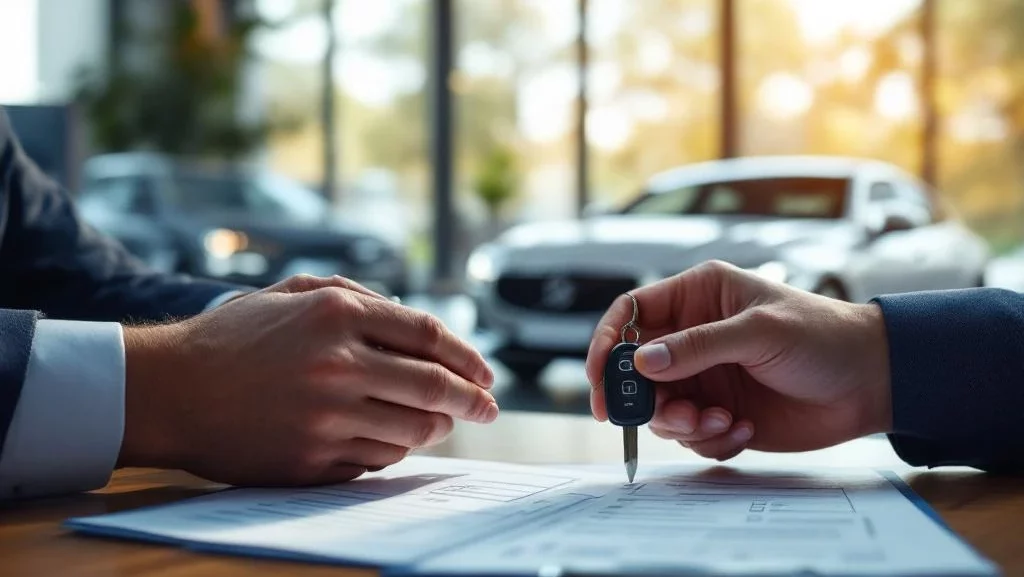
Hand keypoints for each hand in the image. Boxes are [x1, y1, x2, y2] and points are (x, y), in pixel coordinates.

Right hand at [119, 275, 496, 485]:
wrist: (170, 390)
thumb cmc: (234, 337)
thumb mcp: (293, 292)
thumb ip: (357, 296)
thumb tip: (415, 324)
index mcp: (337, 314)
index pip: (430, 336)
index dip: (468, 356)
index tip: (486, 373)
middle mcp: (338, 365)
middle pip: (434, 387)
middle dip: (473, 400)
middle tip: (490, 408)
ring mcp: (325, 417)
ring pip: (413, 430)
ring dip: (439, 428)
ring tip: (444, 424)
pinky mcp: (311, 459)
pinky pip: (377, 460)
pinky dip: (396, 450)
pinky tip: (395, 440)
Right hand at [586, 261, 891, 460]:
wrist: (872, 383)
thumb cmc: (823, 337)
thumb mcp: (759, 331)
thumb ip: (697, 346)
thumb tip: (641, 362)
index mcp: (698, 297)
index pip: (631, 313)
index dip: (608, 343)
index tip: (600, 379)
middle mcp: (694, 337)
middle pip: (636, 369)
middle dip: (645, 399)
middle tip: (669, 416)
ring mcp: (706, 377)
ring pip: (660, 408)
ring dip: (682, 424)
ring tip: (721, 423)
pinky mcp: (721, 413)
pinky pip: (691, 435)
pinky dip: (711, 440)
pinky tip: (745, 429)